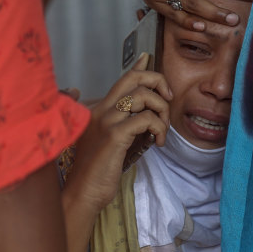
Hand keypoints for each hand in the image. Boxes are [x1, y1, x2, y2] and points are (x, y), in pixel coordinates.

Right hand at [67, 53, 171, 207]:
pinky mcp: (114, 135)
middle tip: (168, 99)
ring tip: (162, 131)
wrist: (83, 193)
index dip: (140, 66)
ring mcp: (106, 121)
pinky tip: (158, 142)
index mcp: (99, 109)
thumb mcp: (111, 142)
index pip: (123, 79)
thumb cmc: (98, 171)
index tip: (148, 58)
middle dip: (158, 81)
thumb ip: (124, 124)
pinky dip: (159, 128)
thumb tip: (143, 113)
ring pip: (144, 97)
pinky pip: (146, 119)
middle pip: (134, 78)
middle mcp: (100, 110)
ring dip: (163, 112)